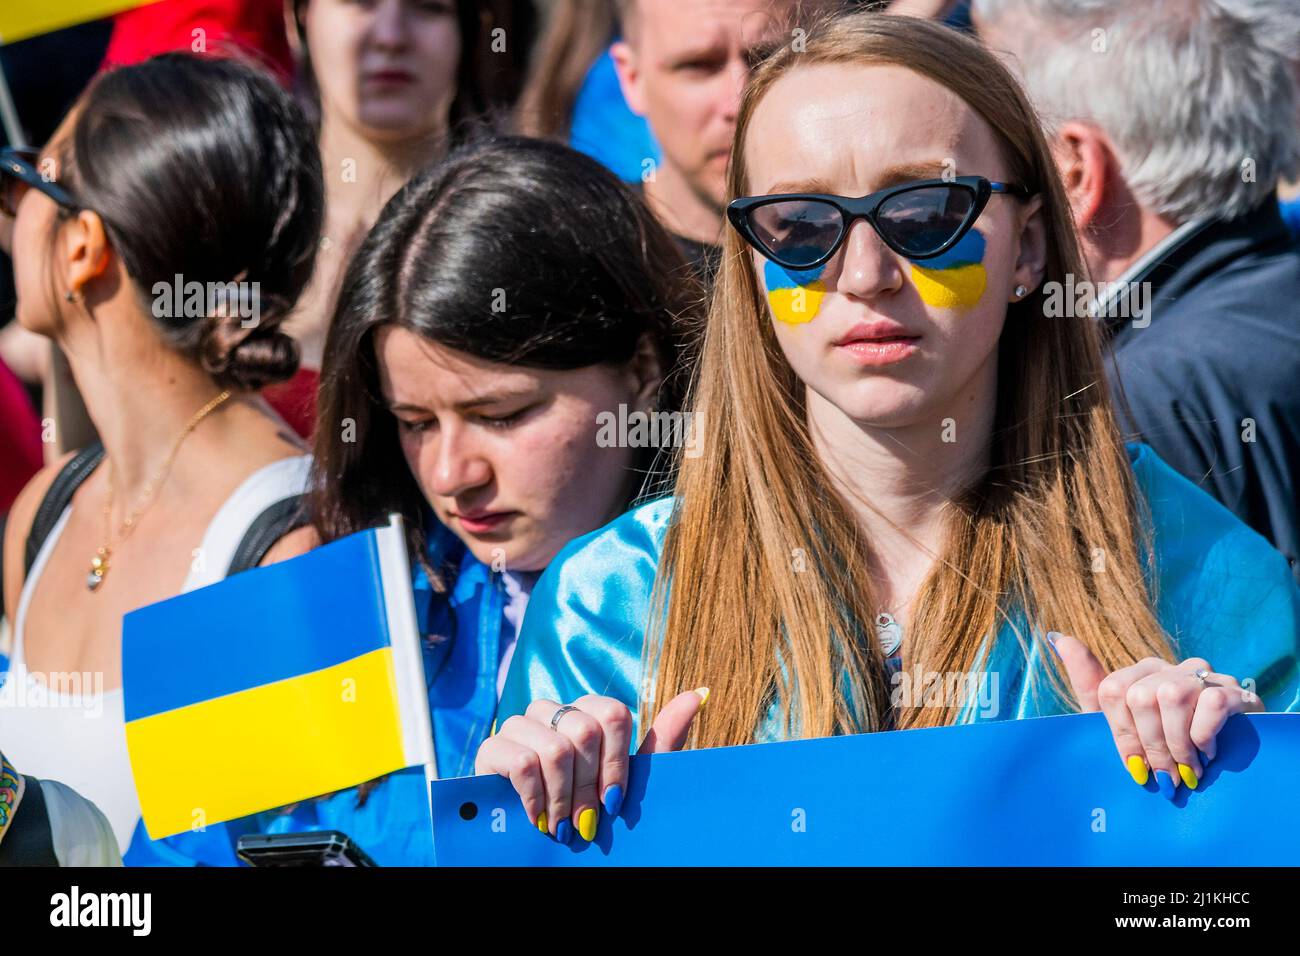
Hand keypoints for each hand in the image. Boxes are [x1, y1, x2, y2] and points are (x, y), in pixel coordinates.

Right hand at [473, 688, 708, 842]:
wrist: (538, 850)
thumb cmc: (590, 811)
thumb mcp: (632, 782)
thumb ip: (662, 741)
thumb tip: (698, 694)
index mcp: (586, 713)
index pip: (612, 713)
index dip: (616, 762)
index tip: (614, 801)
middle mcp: (552, 711)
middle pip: (584, 730)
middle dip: (589, 787)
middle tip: (586, 821)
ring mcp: (519, 727)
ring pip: (554, 747)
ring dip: (563, 798)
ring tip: (562, 825)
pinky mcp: (491, 750)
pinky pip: (522, 761)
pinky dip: (536, 799)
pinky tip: (538, 818)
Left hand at [1051, 633, 1263, 797]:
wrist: (1231, 762)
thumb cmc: (1167, 745)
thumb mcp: (1123, 725)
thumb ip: (1090, 686)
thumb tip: (1057, 637)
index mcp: (1139, 673)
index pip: (1111, 691)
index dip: (1121, 734)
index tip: (1134, 766)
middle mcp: (1169, 667)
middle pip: (1139, 697)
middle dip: (1151, 746)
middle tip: (1165, 775)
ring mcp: (1204, 675)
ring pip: (1171, 696)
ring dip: (1178, 745)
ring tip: (1188, 769)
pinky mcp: (1236, 691)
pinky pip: (1211, 703)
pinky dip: (1204, 736)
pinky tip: (1209, 753)